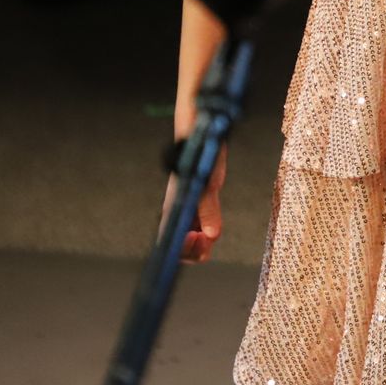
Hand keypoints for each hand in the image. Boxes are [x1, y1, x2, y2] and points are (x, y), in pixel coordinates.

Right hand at [161, 143, 226, 263]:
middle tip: (210, 237)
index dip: (186, 249)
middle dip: (196, 250)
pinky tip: (213, 224)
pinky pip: (200, 226)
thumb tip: (212, 235)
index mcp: (173, 209)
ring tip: (213, 230)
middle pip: (182, 247)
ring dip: (203, 242)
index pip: (172, 244)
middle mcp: (178, 212)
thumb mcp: (208, 182)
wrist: (202, 135)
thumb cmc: (201, 154)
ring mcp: (188, 209)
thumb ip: (208, 209)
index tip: (199, 238)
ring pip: (192, 239)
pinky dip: (207, 230)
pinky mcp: (198, 203)